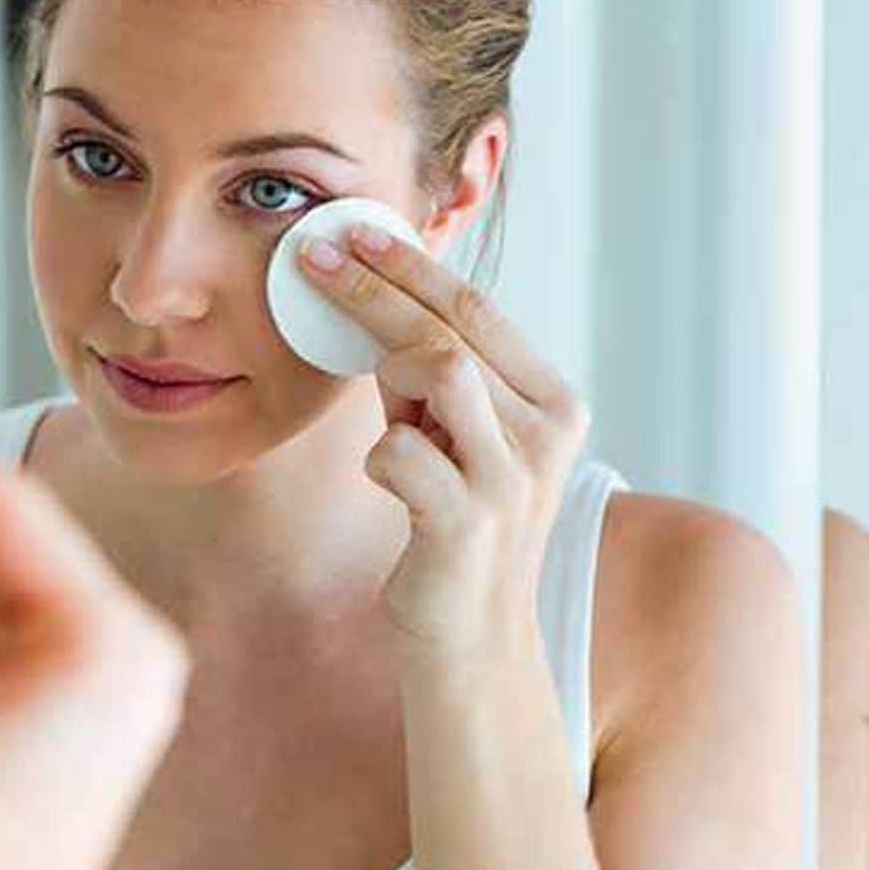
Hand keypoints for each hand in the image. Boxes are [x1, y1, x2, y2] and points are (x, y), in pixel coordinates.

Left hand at [298, 228, 590, 660]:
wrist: (472, 640)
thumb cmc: (451, 522)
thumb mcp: (452, 435)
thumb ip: (431, 375)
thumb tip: (369, 293)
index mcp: (553, 401)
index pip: (479, 309)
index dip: (412, 265)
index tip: (355, 230)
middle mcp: (547, 433)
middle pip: (452, 328)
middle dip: (377, 283)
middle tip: (315, 253)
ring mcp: (512, 478)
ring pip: (438, 370)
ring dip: (383, 362)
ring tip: (368, 381)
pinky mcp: (468, 524)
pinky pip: (400, 454)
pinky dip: (378, 455)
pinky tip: (386, 478)